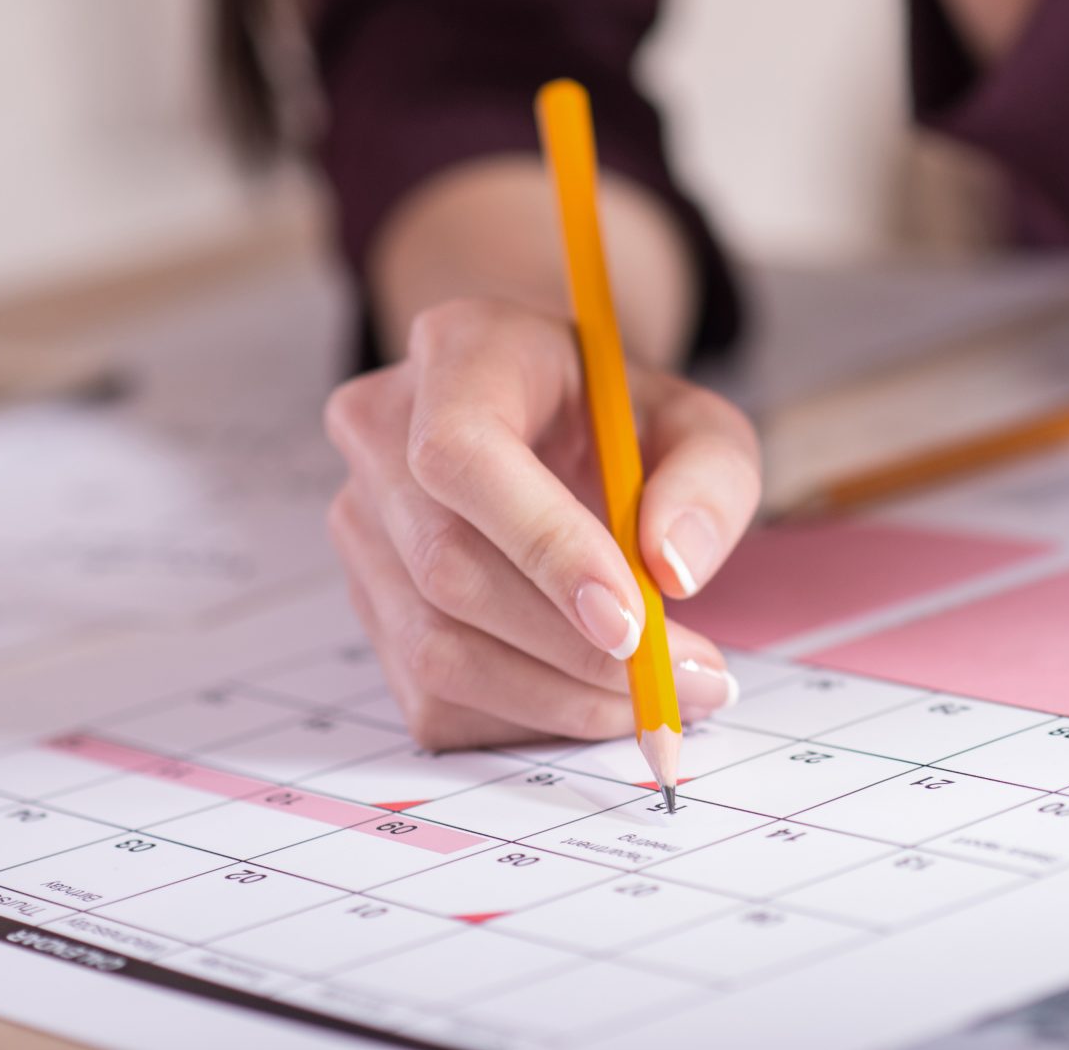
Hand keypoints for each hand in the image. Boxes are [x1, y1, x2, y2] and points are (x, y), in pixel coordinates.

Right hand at [325, 298, 755, 750]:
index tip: (632, 621)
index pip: (461, 455)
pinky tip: (595, 698)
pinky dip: (527, 716)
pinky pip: (432, 696)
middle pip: (448, 568)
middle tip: (681, 681)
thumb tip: (672, 568)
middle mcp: (381, 432)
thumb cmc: (622, 417)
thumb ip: (710, 477)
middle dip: (574, 649)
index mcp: (458, 353)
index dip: (541, 546)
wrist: (550, 420)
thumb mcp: (696, 420)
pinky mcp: (367, 602)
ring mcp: (359, 522)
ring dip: (559, 696)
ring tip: (657, 696)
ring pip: (437, 648)